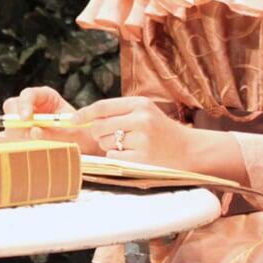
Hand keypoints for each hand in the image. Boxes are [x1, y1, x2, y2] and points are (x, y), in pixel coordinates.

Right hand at [1, 86, 100, 153]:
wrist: (81, 143)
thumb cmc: (77, 133)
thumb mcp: (69, 132)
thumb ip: (52, 132)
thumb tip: (33, 132)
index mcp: (45, 96)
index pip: (28, 94)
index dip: (24, 105)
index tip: (25, 118)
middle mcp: (32, 105)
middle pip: (12, 105)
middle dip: (16, 120)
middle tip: (25, 134)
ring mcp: (24, 119)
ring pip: (9, 123)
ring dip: (17, 133)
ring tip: (32, 144)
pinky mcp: (20, 132)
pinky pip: (9, 135)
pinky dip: (14, 142)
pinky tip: (25, 147)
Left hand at [74, 96, 191, 168]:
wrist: (189, 149)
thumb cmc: (161, 130)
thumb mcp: (144, 112)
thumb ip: (119, 112)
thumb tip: (85, 117)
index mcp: (140, 104)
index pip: (103, 106)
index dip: (85, 113)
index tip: (73, 119)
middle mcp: (141, 119)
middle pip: (99, 126)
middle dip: (97, 133)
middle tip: (108, 136)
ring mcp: (143, 140)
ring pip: (105, 143)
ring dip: (109, 146)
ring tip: (128, 145)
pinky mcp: (143, 159)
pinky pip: (114, 157)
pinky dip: (117, 157)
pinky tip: (132, 155)